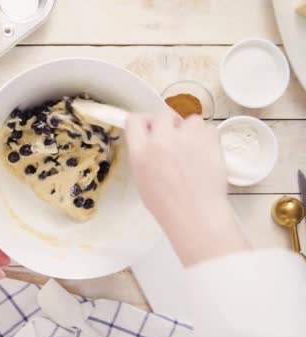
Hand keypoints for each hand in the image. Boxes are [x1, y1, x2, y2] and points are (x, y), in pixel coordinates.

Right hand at [125, 112, 248, 265]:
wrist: (195, 215)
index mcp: (140, 152)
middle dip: (169, 124)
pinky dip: (208, 139)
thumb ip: (144, 155)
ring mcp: (185, 139)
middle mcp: (160, 140)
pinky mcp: (208, 141)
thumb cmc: (167, 205)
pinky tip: (206, 154)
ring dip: (192, 130)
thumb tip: (150, 141)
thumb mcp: (142, 179)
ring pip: (190, 119)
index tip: (151, 128)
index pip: (134, 120)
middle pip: (163, 114)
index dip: (144, 122)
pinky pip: (209, 129)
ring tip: (194, 149)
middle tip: (175, 139)